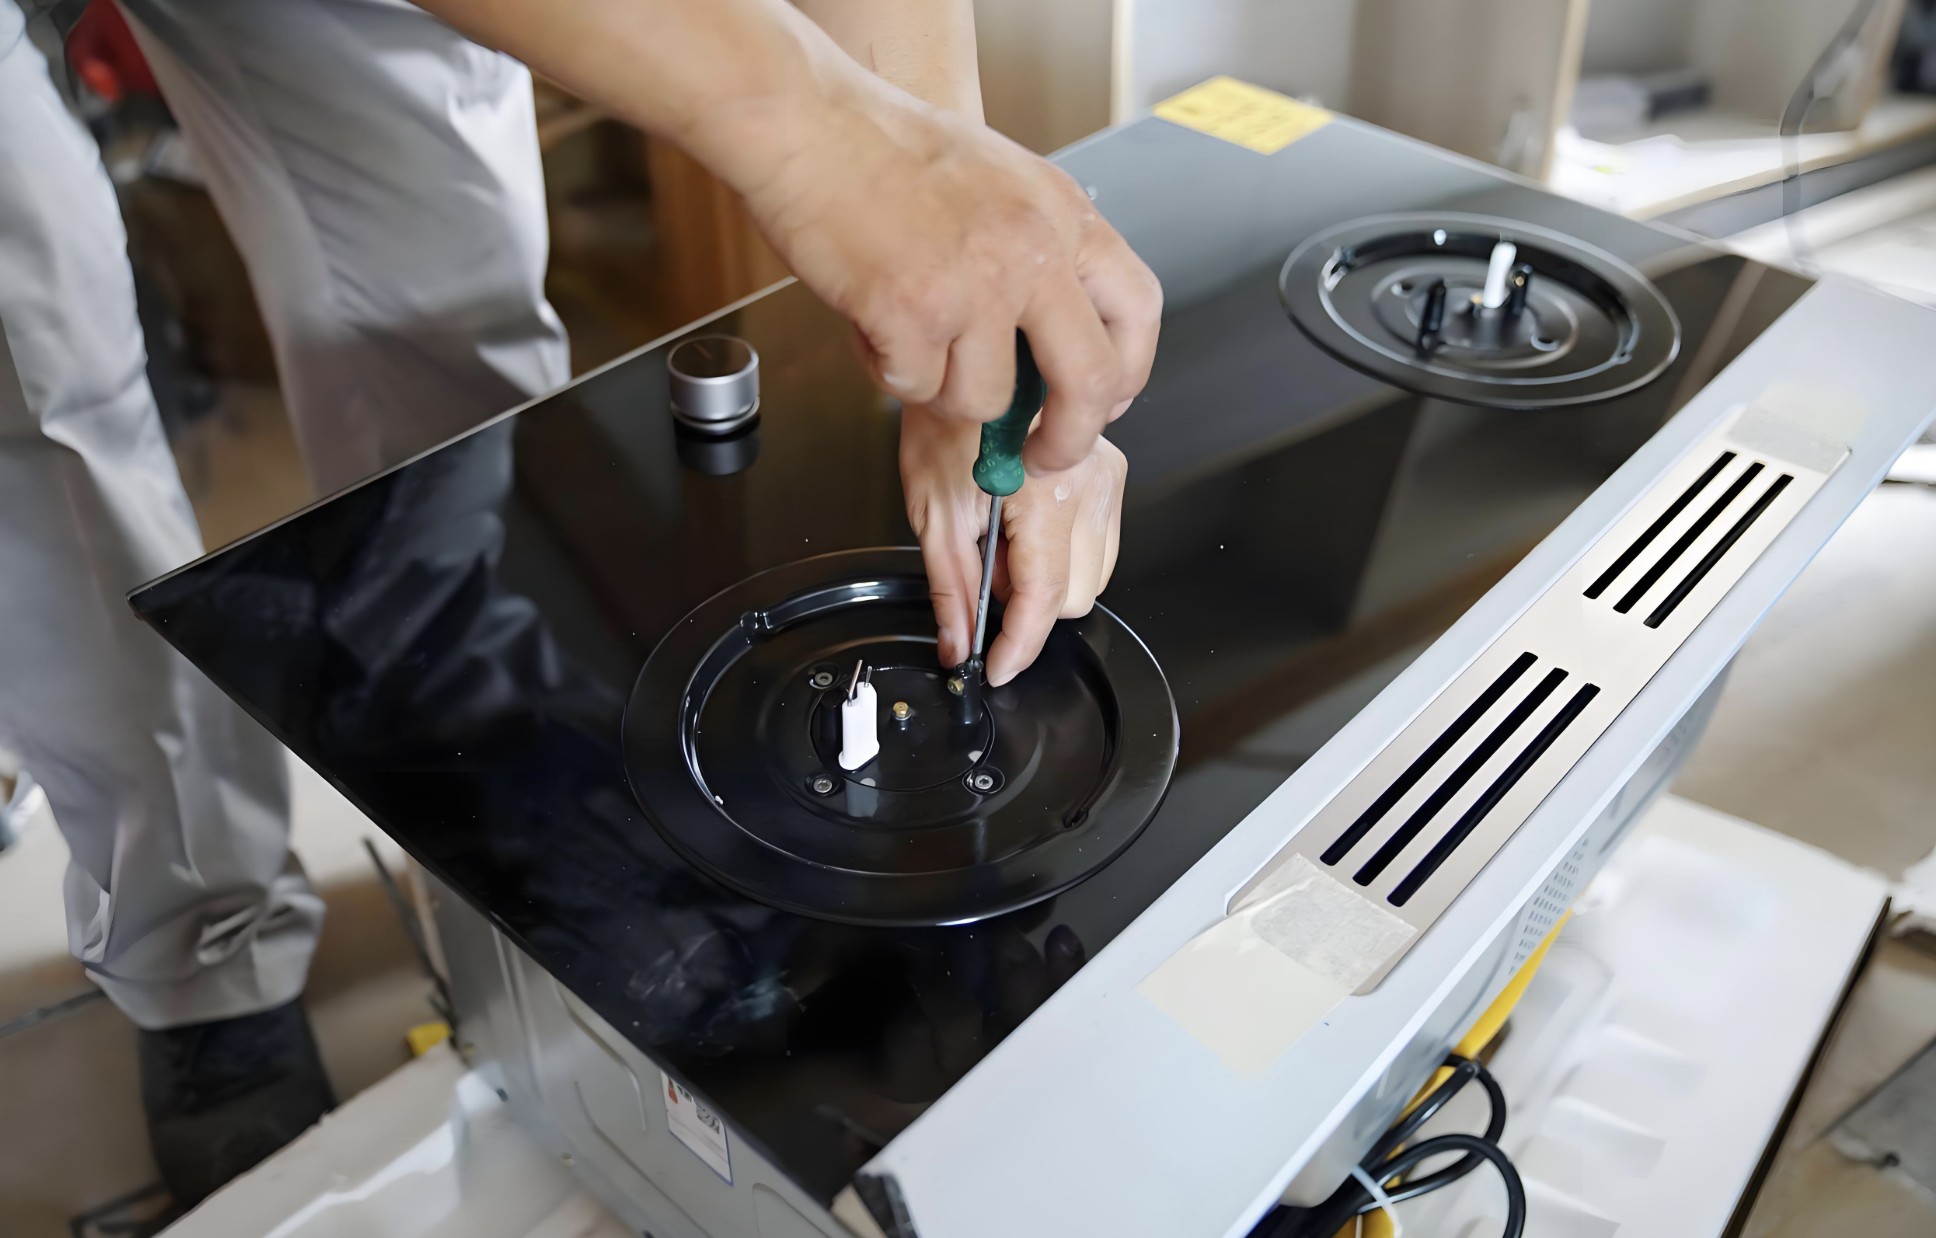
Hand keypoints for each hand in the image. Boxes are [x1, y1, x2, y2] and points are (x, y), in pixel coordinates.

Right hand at [738, 75, 1160, 473]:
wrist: (808, 124)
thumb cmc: (887, 150)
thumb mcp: (1002, 184)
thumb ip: (1038, 256)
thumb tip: (1051, 351)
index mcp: (1063, 213)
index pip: (1137, 309)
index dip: (1127, 372)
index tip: (1105, 402)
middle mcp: (1032, 250)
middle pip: (1090, 380)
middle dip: (1067, 438)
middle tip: (1039, 453)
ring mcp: (976, 284)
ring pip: (984, 400)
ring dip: (942, 387)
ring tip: (909, 331)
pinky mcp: (914, 313)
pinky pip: (914, 389)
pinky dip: (888, 369)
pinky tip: (872, 317)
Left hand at [901, 405, 1125, 684]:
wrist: (972, 355)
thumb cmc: (947, 419)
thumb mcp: (933, 511)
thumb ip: (950, 587)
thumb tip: (958, 643)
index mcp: (1045, 494)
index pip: (1044, 600)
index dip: (1018, 646)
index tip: (996, 667)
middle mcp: (1090, 486)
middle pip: (1073, 598)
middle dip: (1027, 602)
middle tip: (986, 567)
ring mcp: (1107, 479)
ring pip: (1092, 577)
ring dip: (1047, 578)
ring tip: (1006, 537)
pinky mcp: (1111, 474)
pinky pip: (1100, 546)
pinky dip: (1064, 553)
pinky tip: (1030, 523)